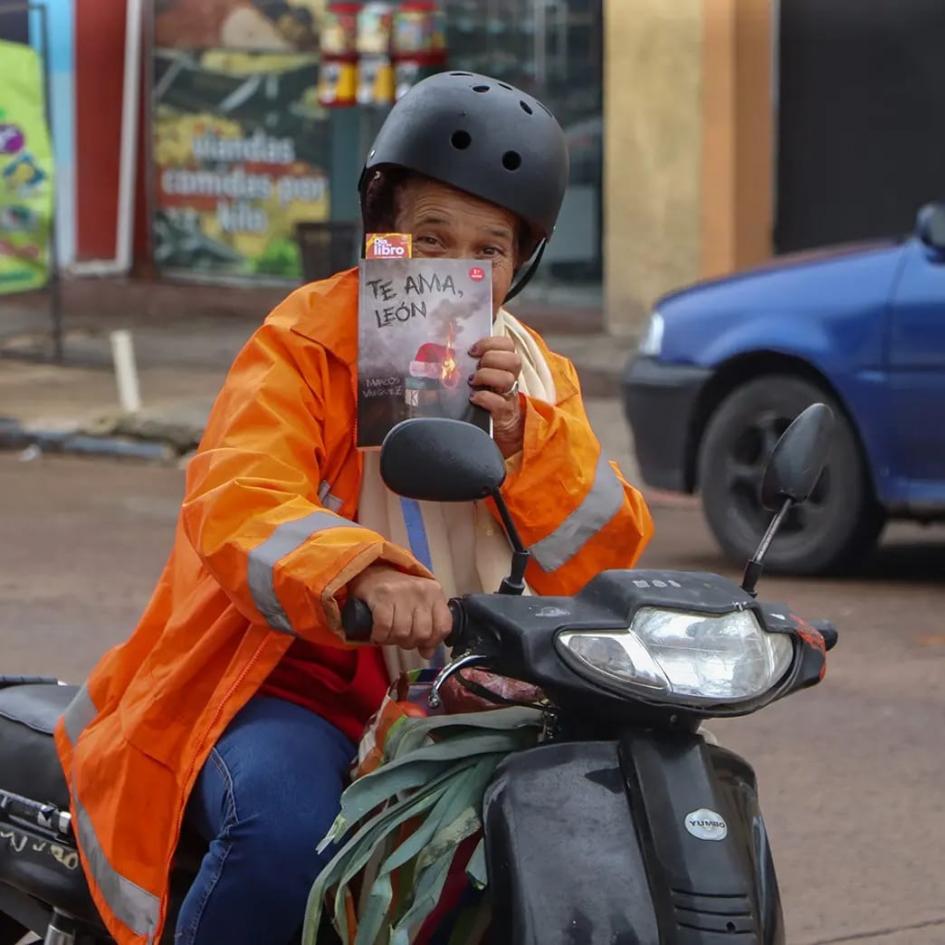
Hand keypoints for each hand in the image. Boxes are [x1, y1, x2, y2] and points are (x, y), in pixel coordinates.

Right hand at [347, 564, 452, 658]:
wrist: (371, 572)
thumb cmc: (397, 594)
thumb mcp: (419, 606)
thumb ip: (428, 628)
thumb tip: (428, 653)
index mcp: (435, 593)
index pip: (443, 626)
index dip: (433, 642)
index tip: (423, 645)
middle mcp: (422, 591)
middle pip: (422, 633)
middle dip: (410, 642)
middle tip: (400, 638)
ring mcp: (402, 592)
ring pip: (403, 632)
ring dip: (392, 640)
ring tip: (388, 634)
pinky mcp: (382, 595)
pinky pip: (384, 627)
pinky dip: (379, 636)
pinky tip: (377, 633)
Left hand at [468, 336, 524, 457]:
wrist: (498, 425)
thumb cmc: (484, 397)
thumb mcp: (479, 377)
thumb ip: (469, 364)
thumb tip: (440, 357)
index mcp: (505, 365)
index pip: (508, 344)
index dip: (491, 343)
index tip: (473, 350)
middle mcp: (511, 377)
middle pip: (513, 360)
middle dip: (491, 358)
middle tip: (475, 366)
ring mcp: (508, 395)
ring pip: (507, 379)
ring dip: (486, 376)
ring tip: (472, 381)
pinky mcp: (503, 412)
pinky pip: (498, 402)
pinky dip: (483, 397)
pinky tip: (473, 397)